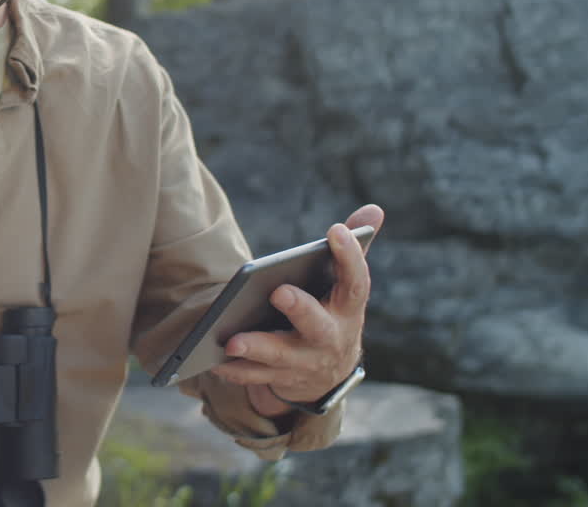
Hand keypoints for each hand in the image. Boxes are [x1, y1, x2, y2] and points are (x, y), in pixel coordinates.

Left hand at [211, 204, 383, 418]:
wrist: (329, 372)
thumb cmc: (332, 311)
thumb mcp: (345, 284)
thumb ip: (354, 247)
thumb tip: (374, 208)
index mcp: (348, 308)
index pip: (355, 281)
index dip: (349, 257)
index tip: (335, 230)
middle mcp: (330, 337)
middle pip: (317, 325)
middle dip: (299, 309)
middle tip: (278, 292)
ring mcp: (306, 361)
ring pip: (282, 357)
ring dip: (257, 348)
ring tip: (231, 340)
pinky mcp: (282, 378)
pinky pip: (256, 377)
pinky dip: (236, 370)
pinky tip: (213, 359)